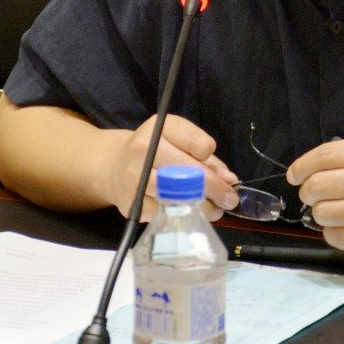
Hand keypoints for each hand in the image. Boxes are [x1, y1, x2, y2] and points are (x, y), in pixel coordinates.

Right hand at [108, 114, 238, 222]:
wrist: (114, 166)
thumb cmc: (155, 152)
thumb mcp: (179, 144)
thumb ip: (207, 160)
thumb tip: (230, 181)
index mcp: (160, 128)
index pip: (200, 145)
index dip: (209, 158)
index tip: (209, 165)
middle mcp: (144, 149)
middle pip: (191, 172)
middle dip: (216, 189)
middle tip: (229, 200)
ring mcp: (135, 177)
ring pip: (179, 196)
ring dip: (203, 207)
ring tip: (213, 210)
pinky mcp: (132, 203)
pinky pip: (166, 213)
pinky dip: (181, 215)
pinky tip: (185, 212)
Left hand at [286, 137, 343, 253]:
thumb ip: (342, 155)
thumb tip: (301, 172)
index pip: (324, 157)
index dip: (301, 166)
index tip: (294, 174)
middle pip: (316, 186)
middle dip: (308, 191)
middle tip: (315, 192)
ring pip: (321, 213)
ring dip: (321, 211)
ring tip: (335, 208)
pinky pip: (332, 236)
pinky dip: (333, 231)